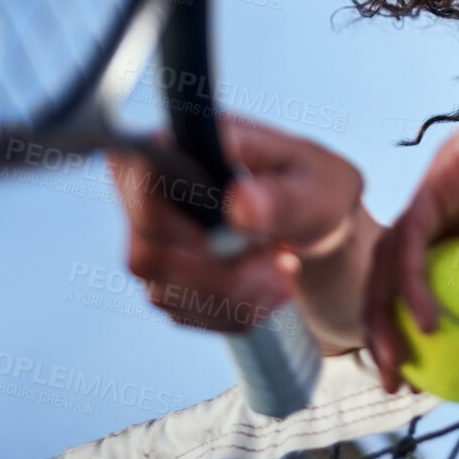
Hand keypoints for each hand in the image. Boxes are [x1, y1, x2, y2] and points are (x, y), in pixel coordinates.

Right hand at [112, 117, 381, 355]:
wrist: (318, 226)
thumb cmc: (314, 188)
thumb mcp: (319, 187)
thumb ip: (282, 196)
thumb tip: (240, 202)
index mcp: (186, 145)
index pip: (139, 179)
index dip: (172, 221)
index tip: (231, 239)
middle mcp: (155, 191)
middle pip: (147, 253)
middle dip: (222, 273)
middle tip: (282, 260)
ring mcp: (154, 240)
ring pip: (166, 291)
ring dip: (237, 294)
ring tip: (284, 269)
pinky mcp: (166, 279)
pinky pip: (187, 313)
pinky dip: (236, 310)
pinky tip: (268, 286)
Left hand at [365, 7, 458, 402]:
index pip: (428, 292)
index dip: (414, 339)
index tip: (422, 385)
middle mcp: (450, 216)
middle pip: (395, 280)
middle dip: (381, 335)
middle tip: (393, 383)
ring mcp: (440, 194)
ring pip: (392, 260)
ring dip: (384, 314)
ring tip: (397, 361)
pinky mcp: (439, 174)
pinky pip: (413, 237)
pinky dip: (414, 282)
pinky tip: (430, 320)